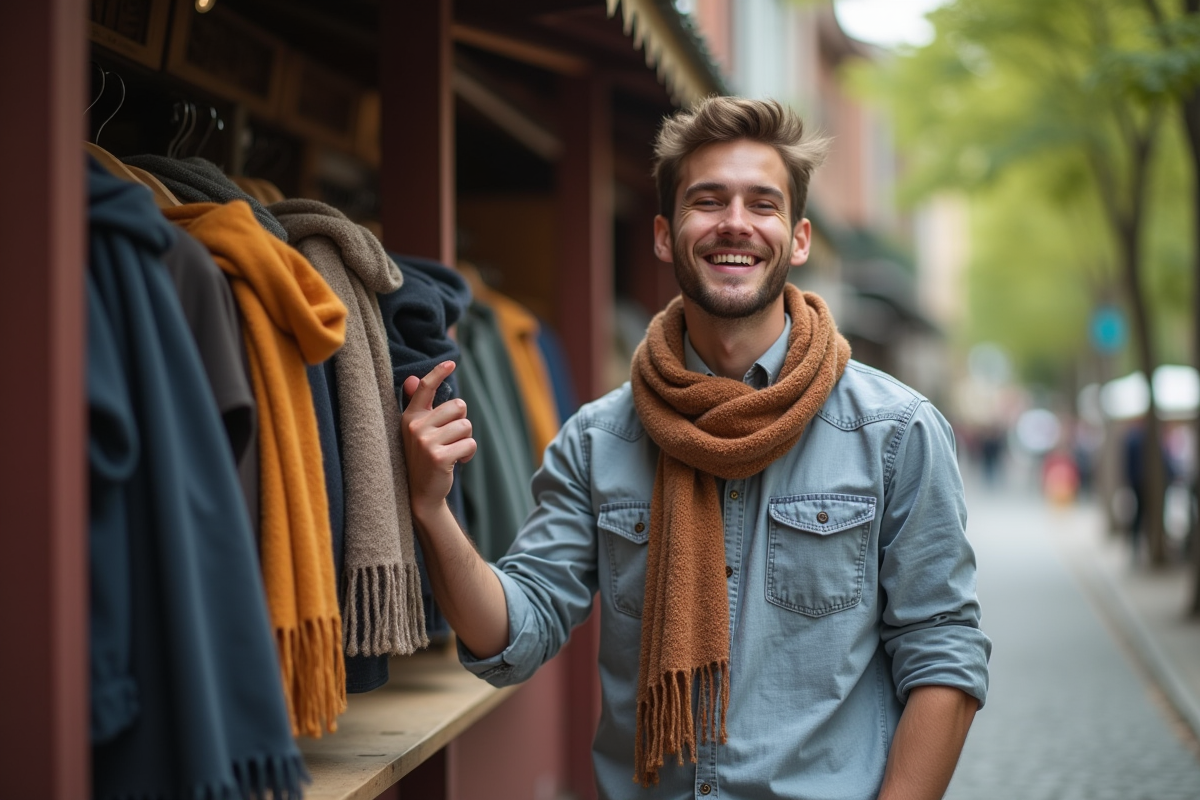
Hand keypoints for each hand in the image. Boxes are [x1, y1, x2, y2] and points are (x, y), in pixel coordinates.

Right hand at [401, 361, 476, 520]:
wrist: (420, 495)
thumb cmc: (423, 459)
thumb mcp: (417, 432)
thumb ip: (419, 407)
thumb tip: (410, 380)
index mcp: (410, 417)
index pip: (424, 388)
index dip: (438, 372)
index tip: (451, 363)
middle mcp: (415, 426)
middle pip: (458, 406)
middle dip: (462, 422)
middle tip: (451, 440)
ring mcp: (425, 442)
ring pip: (466, 426)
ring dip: (466, 440)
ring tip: (453, 453)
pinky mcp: (438, 457)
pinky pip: (469, 444)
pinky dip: (469, 454)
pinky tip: (458, 463)